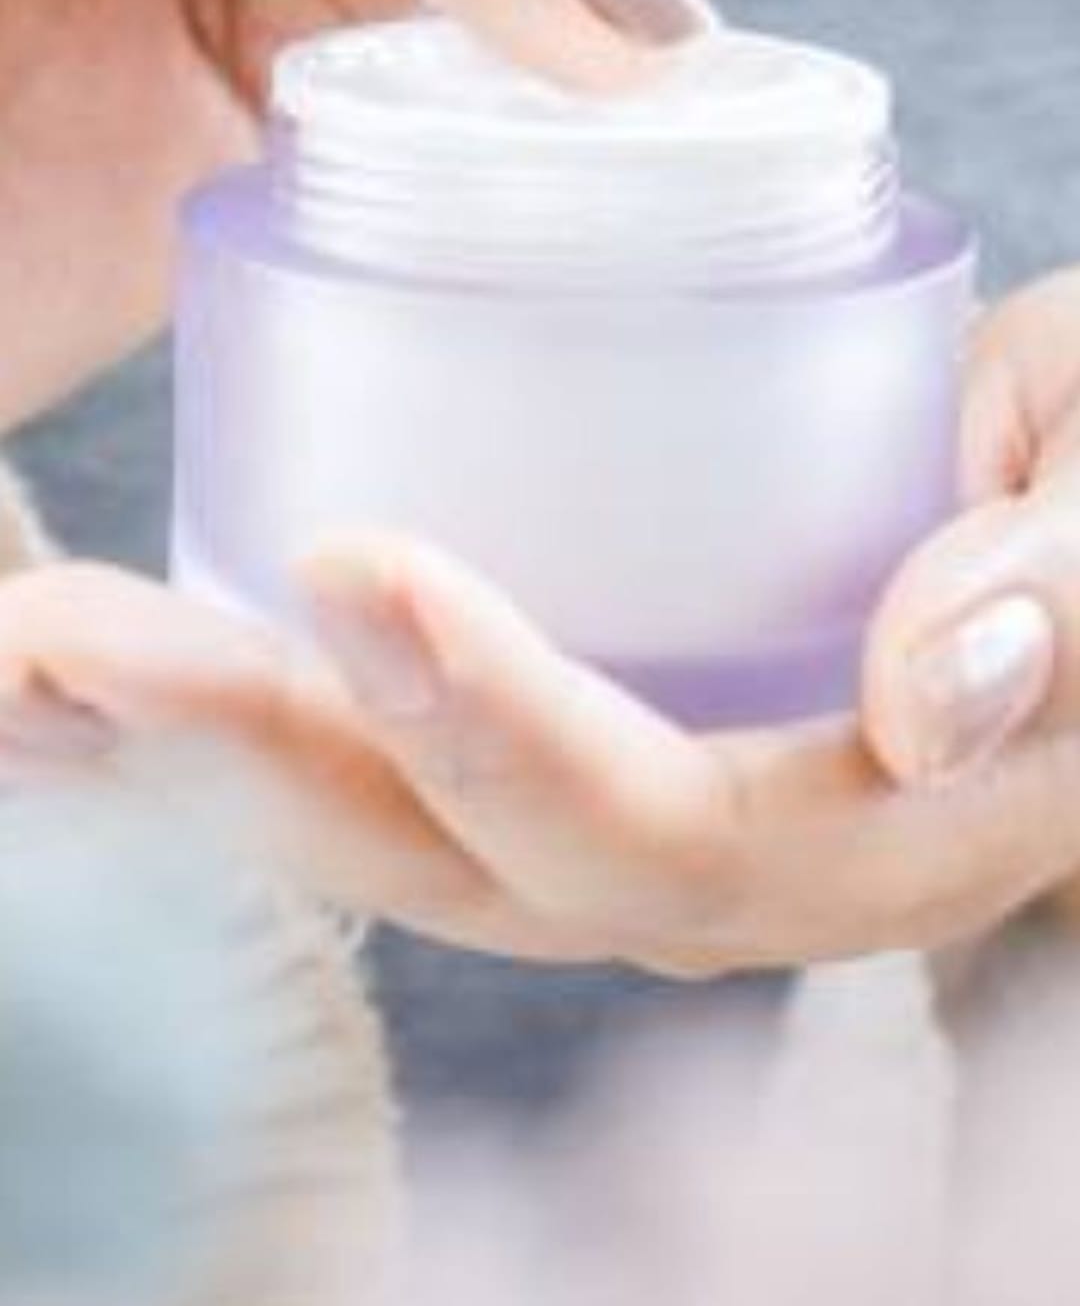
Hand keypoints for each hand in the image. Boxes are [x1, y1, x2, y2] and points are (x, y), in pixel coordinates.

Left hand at [3, 272, 1075, 973]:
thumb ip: (1065, 588)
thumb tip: (934, 694)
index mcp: (877, 819)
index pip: (653, 819)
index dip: (502, 721)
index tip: (353, 564)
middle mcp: (734, 852)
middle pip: (462, 859)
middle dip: (254, 768)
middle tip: (67, 650)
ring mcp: (642, 798)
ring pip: (397, 831)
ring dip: (195, 767)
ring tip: (27, 675)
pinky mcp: (587, 724)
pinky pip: (397, 758)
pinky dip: (245, 721)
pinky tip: (120, 662)